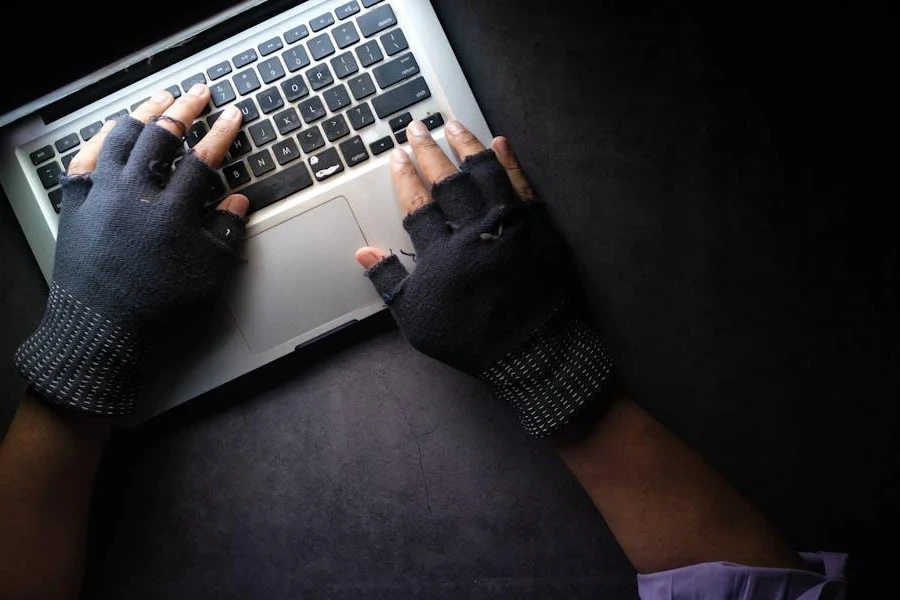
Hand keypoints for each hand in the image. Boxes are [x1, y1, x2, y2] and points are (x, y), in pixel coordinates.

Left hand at [14, 84, 247, 416]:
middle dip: (186, 110)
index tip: (233, 115)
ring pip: (122, 137)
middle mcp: (135, 194)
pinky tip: (114, 128)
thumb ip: (225, 232)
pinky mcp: (76, 201)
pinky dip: (103, 137)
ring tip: (160, 99)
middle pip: (162, 136)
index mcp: (171, 211)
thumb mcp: (207, 273)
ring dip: (144, 113)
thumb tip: (237, 200)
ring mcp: (101, 193)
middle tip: (200, 93)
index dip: (222, 133)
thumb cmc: (157, 304)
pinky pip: (87, 156)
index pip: (203, 160)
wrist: (100, 327)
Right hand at [355, 119, 613, 437]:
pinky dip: (511, 161)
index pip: (416, 203)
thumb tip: (363, 252)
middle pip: (447, 181)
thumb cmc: (470, 338)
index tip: (396, 155)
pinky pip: (523, 185)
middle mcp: (474, 231)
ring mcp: (509, 225)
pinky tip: (500, 141)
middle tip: (416, 127)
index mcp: (441, 253)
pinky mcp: (539, 227)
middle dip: (427, 151)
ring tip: (452, 124)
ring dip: (466, 145)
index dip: (404, 177)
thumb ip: (390, 282)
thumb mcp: (417, 318)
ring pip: (484, 173)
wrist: (532, 352)